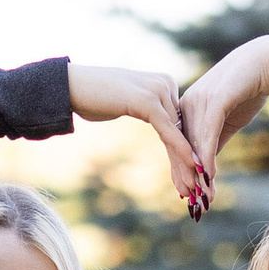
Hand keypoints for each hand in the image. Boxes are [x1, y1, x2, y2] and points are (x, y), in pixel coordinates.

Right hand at [68, 60, 202, 209]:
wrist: (71, 87)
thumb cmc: (94, 97)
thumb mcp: (128, 103)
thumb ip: (147, 109)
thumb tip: (157, 119)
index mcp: (165, 83)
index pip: (180, 123)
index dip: (185, 151)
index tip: (191, 175)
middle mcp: (166, 83)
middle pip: (182, 130)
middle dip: (188, 160)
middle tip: (197, 186)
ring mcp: (158, 90)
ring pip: (178, 133)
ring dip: (185, 162)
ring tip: (193, 186)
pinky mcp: (149, 101)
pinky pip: (169, 131)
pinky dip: (180, 150)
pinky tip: (192, 166)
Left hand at [180, 34, 268, 189]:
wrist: (268, 62)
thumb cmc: (249, 88)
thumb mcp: (228, 118)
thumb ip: (214, 138)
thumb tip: (206, 163)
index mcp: (187, 106)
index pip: (179, 143)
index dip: (181, 169)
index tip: (184, 193)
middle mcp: (187, 103)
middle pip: (182, 147)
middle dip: (187, 177)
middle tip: (190, 203)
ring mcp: (199, 101)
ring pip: (194, 145)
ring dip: (198, 174)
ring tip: (201, 196)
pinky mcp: (215, 101)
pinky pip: (207, 135)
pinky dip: (206, 157)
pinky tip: (208, 176)